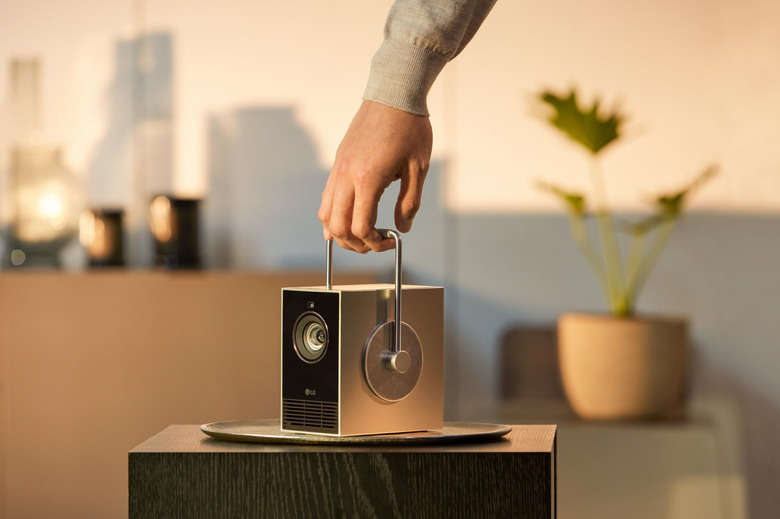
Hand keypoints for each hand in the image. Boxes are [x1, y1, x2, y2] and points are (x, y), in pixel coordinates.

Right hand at [318, 100, 432, 252]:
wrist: (393, 93)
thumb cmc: (410, 128)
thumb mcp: (418, 168)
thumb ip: (409, 202)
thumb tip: (402, 229)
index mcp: (368, 179)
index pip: (361, 227)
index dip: (375, 243)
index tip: (391, 240)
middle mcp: (346, 175)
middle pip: (337, 226)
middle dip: (356, 244)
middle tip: (375, 243)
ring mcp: (338, 169)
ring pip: (325, 214)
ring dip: (340, 232)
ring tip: (362, 235)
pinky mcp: (337, 162)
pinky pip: (326, 197)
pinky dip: (333, 215)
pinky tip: (348, 219)